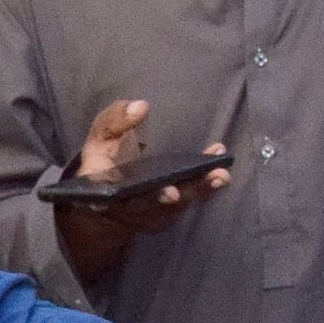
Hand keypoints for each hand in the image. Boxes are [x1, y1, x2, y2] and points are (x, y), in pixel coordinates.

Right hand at [52, 99, 229, 288]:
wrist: (111, 195)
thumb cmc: (107, 158)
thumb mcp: (102, 136)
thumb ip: (115, 120)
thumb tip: (141, 107)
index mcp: (106, 190)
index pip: (119, 196)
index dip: (143, 196)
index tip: (168, 193)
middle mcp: (129, 208)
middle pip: (153, 205)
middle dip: (171, 197)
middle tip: (189, 188)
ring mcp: (151, 215)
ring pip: (177, 206)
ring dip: (200, 190)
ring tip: (220, 174)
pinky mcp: (169, 215)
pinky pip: (190, 201)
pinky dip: (206, 186)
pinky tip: (221, 169)